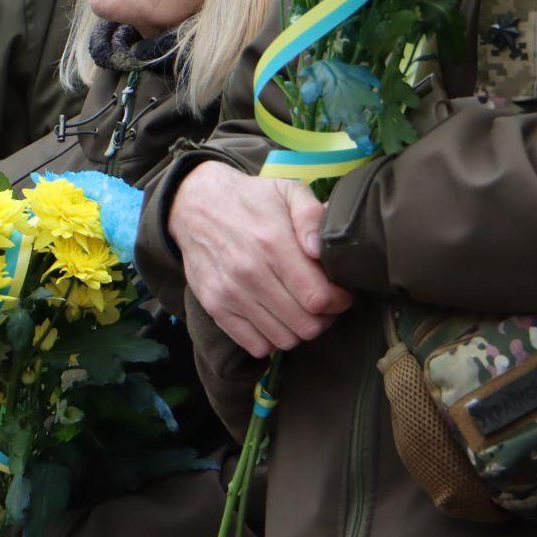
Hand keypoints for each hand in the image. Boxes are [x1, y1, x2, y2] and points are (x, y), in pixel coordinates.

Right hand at [168, 160, 351, 356]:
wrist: (196, 206)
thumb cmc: (251, 200)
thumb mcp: (288, 190)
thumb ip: (312, 216)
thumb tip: (321, 250)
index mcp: (273, 243)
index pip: (319, 297)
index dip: (339, 300)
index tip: (341, 292)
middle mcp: (250, 273)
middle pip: (305, 325)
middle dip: (325, 317)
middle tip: (324, 302)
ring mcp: (230, 294)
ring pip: (284, 339)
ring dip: (300, 329)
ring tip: (300, 308)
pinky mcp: (215, 308)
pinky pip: (256, 346)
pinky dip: (272, 338)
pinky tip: (276, 316)